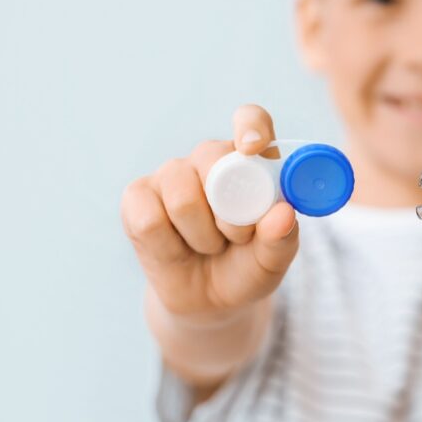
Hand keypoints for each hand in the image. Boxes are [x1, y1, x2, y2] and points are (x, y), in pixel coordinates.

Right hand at [120, 105, 299, 319]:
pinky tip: (177, 250)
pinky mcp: (137, 197)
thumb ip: (282, 238)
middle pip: (211, 157)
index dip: (250, 127)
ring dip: (203, 236)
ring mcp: (171, 175)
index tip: (252, 148)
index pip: (251, 121)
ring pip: (182, 198)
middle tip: (239, 237)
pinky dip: (168, 247)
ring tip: (211, 246)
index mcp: (251, 160)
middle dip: (230, 209)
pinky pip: (149, 219)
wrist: (209, 300)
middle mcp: (209, 158)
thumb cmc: (247, 267)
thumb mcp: (273, 260)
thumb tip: (284, 214)